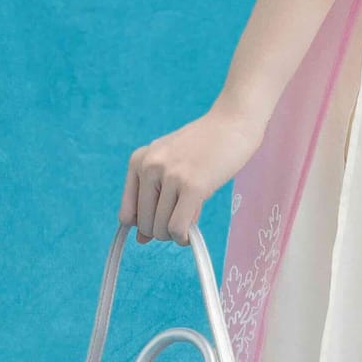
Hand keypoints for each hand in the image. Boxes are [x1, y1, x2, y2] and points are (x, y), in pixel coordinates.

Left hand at [121, 98, 265, 243]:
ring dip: (175, 235)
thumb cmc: (205, 146)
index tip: (162, 224)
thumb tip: (141, 240)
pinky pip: (177, 227)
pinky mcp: (193, 185)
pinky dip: (183, 237)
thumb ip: (153, 199)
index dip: (143, 227)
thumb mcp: (171, 165)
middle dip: (162, 232)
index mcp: (138, 161)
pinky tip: (191, 234)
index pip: (126, 214)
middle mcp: (149, 166)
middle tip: (181, 221)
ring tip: (189, 222)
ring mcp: (170, 175)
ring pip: (160, 229)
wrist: (234, 122)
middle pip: (144, 225)